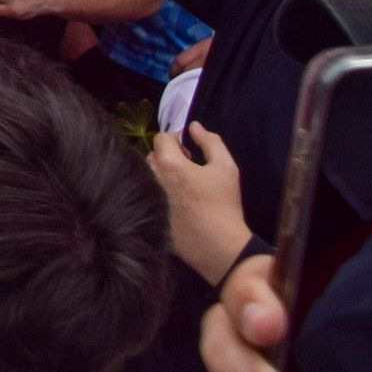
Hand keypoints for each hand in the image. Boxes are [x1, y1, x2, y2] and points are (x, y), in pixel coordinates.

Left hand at [148, 122, 253, 286]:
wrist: (220, 245)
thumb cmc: (224, 204)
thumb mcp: (225, 167)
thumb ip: (210, 141)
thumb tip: (194, 126)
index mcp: (169, 164)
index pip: (161, 138)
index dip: (176, 140)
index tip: (190, 152)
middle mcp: (151, 178)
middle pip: (152, 156)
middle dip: (167, 156)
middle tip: (188, 169)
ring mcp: (146, 197)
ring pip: (147, 175)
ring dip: (160, 175)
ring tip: (182, 187)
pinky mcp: (147, 214)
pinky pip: (146, 195)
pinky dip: (157, 194)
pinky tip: (176, 205)